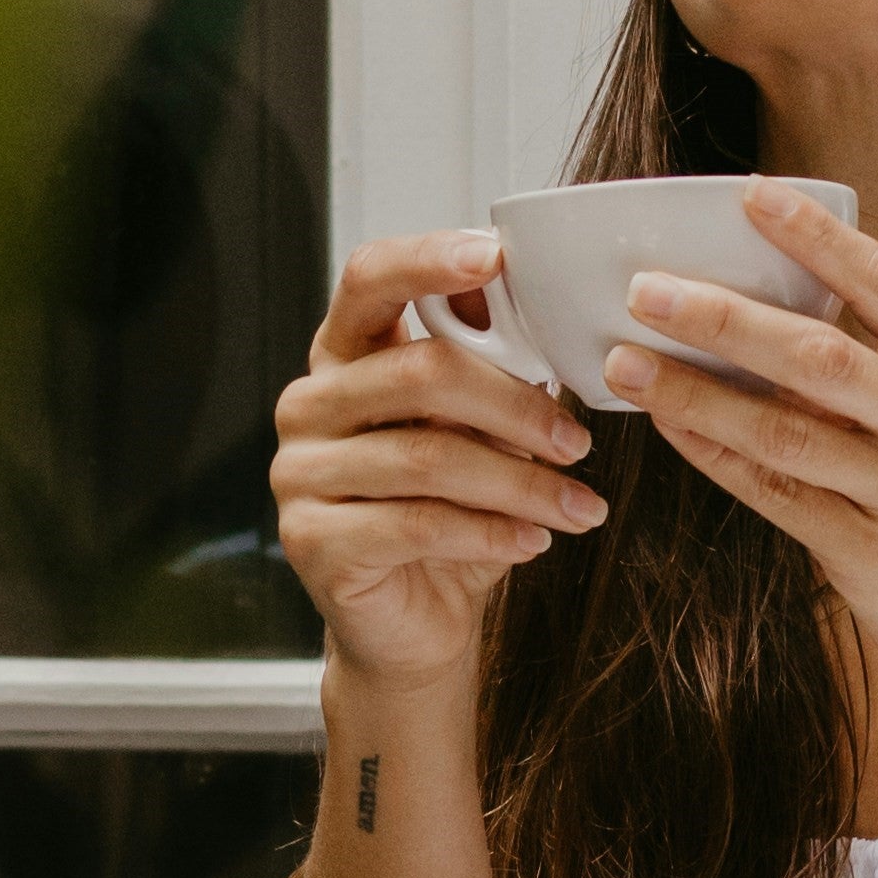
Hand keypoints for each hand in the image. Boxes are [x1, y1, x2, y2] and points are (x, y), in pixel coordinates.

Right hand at [273, 232, 607, 685]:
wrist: (417, 621)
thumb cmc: (454, 511)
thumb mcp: (486, 431)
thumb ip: (499, 374)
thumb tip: (550, 323)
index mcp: (347, 353)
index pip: (370, 279)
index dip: (428, 261)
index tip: (494, 256)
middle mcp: (311, 403)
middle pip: (419, 372)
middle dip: (515, 406)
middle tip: (578, 442)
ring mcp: (299, 473)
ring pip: (428, 458)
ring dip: (521, 483)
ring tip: (578, 506)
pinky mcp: (310, 540)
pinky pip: (417, 525)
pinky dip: (491, 533)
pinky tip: (534, 540)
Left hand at [606, 186, 877, 721]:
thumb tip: (777, 327)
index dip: (816, 236)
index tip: (750, 193)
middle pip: (820, 354)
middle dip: (724, 316)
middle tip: (646, 288)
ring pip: (787, 429)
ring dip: (697, 392)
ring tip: (625, 362)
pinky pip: (780, 498)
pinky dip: (718, 459)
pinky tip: (671, 430)